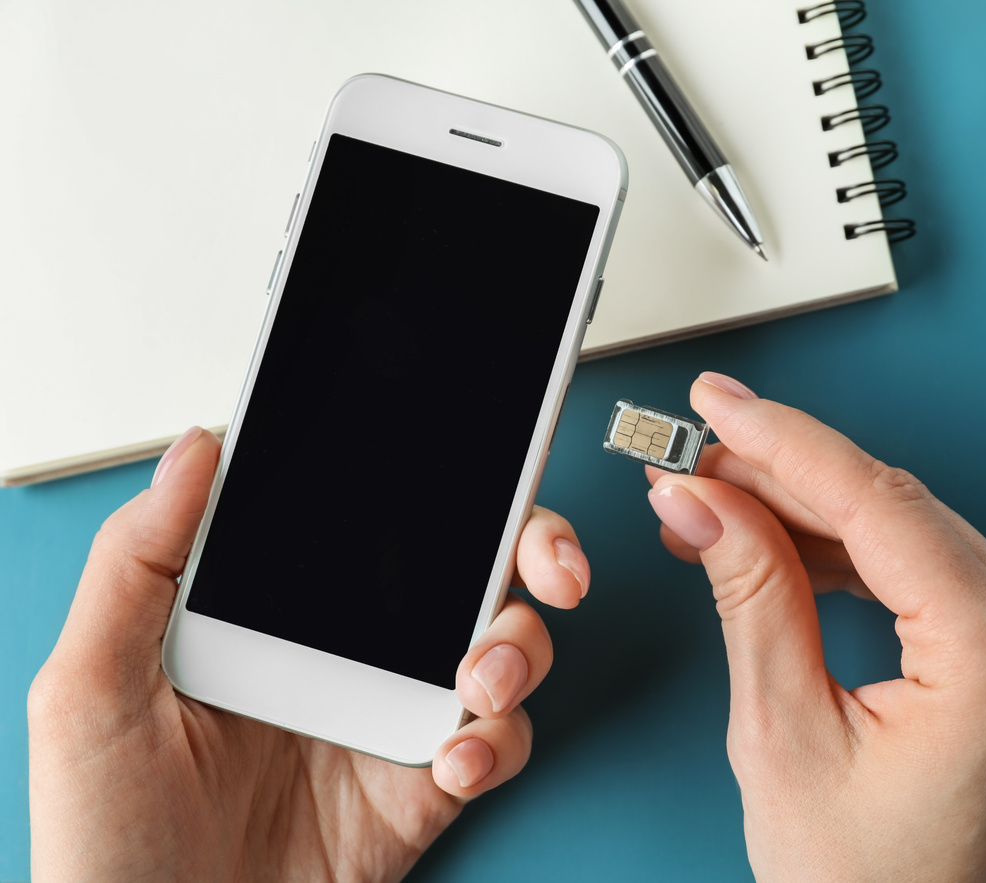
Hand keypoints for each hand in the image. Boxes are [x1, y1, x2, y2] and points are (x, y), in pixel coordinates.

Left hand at [29, 426, 589, 881]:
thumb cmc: (107, 840)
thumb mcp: (91, 690)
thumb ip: (136, 563)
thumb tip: (196, 450)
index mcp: (279, 609)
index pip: (375, 522)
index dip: (441, 484)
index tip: (484, 469)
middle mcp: (348, 653)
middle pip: (470, 570)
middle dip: (534, 550)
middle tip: (551, 569)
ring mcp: (392, 717)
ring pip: (504, 647)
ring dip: (520, 648)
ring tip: (479, 680)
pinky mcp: (423, 787)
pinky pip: (497, 743)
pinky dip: (497, 743)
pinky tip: (455, 760)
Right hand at [646, 374, 985, 882]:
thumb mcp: (786, 736)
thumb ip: (751, 595)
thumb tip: (706, 502)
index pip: (877, 503)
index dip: (782, 442)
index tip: (717, 407)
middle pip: (895, 506)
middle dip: (784, 476)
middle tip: (696, 461)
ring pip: (911, 529)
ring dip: (811, 510)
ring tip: (718, 506)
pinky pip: (932, 569)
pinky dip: (854, 553)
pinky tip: (783, 544)